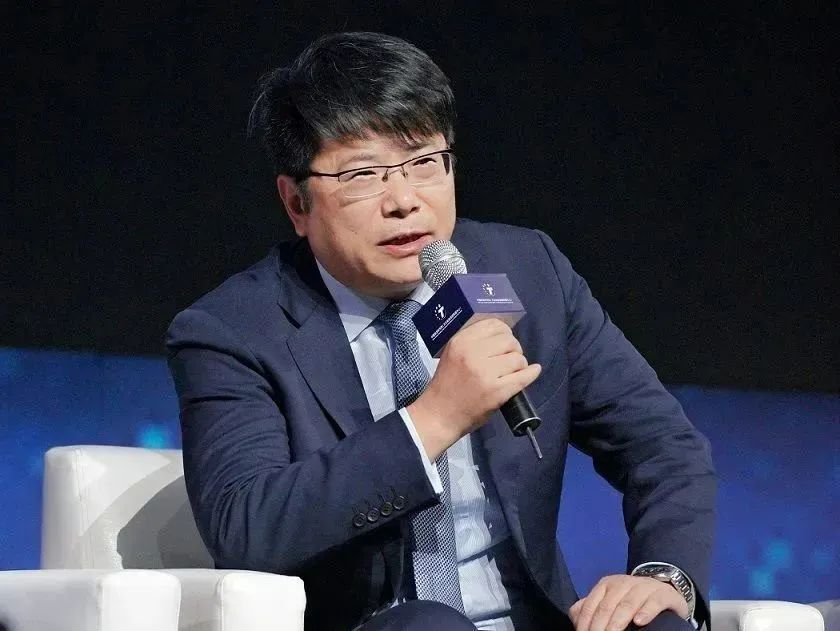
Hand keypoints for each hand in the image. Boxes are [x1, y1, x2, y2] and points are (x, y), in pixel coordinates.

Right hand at [408, 317, 540, 458]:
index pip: (494, 325)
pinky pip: (524, 376)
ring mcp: (486, 373)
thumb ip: (472, 343)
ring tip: (513, 371)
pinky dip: (532, 373)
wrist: (440, 415)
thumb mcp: (452, 354)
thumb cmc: (447, 385)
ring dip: (520, 364)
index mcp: (461, 342)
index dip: (505, 332)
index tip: (504, 343)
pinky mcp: (497, 391)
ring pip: (518, 358)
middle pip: (509, 341)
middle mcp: (473, 353)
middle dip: (514, 349)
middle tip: (510, 359)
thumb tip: (502, 335)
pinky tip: (532, 372)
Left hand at [568, 574, 688, 630]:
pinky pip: (653, 603)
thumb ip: (592, 608)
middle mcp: (623, 583)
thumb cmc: (631, 600)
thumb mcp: (610, 601)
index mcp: (606, 585)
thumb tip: (575, 618)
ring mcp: (644, 587)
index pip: (591, 605)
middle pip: (607, 606)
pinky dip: (646, 612)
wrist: (663, 590)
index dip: (585, 622)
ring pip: (628, 604)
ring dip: (618, 622)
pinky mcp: (663, 595)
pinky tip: (639, 622)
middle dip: (600, 626)